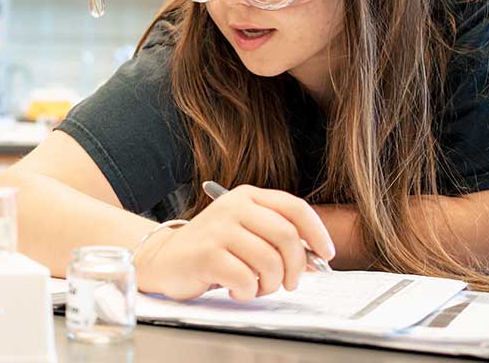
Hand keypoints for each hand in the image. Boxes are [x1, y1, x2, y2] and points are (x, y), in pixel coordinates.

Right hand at [135, 185, 337, 300]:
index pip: (295, 208)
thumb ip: (277, 239)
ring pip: (268, 261)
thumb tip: (315, 259)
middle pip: (286, 236)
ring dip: (270, 284)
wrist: (163, 258)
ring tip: (257, 287)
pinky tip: (236, 290)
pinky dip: (246, 292)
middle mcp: (233, 207)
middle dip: (296, 267)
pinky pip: (244, 278)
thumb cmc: (211, 249)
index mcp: (247, 197)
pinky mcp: (205, 253)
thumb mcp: (246, 233)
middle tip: (289, 282)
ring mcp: (218, 228)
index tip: (326, 255)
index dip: (317, 233)